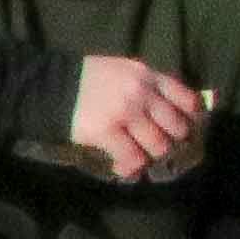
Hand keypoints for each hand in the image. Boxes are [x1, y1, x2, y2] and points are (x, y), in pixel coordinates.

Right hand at [63, 54, 204, 184]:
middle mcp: (142, 93)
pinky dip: (130, 167)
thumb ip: (148, 85)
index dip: (190, 119)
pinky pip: (132, 158)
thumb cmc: (88, 80)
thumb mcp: (123, 71)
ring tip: (139, 157)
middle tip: (158, 146)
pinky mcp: (107, 131)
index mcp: (148, 75)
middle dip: (170, 141)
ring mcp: (125, 112)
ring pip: (158, 146)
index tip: (181, 129)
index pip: (187, 100)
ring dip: (150, 156)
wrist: (49, 85)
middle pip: (177, 128)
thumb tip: (176, 111)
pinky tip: (121, 166)